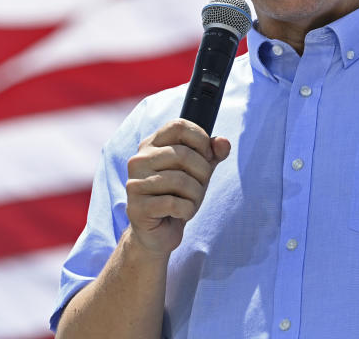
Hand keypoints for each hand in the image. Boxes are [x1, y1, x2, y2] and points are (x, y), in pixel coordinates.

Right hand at [125, 119, 230, 255]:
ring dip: (196, 196)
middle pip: (184, 155)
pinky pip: (175, 204)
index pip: (179, 126)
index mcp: (151, 144)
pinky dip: (187, 210)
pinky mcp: (137, 208)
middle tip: (199, 187)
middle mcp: (138, 160)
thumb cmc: (178, 195)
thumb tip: (223, 143)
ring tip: (189, 202)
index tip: (206, 156)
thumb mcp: (199, 170)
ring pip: (181, 181)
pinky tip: (181, 214)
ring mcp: (135, 183)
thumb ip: (213, 154)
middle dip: (203, 173)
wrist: (158, 232)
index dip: (200, 139)